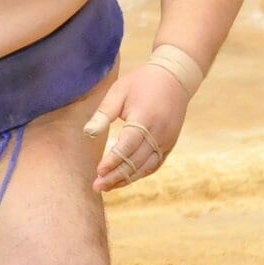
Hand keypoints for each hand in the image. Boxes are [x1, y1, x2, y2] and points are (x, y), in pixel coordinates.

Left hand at [83, 67, 191, 191]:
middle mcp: (160, 133)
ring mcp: (167, 140)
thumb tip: (88, 133)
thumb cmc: (141, 83)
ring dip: (127, 179)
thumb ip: (104, 113)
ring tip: (107, 187)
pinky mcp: (170, 143)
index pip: (128, 146)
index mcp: (145, 118)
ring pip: (147, 167)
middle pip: (137, 161)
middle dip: (116, 176)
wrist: (175, 77)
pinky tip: (125, 179)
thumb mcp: (119, 91)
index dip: (113, 160)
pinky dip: (140, 174)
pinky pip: (155, 164)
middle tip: (97, 187)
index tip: (98, 171)